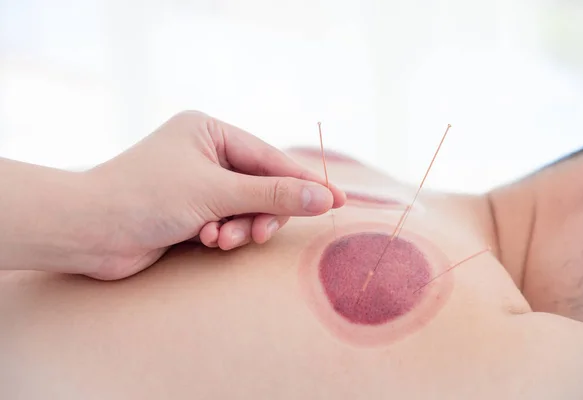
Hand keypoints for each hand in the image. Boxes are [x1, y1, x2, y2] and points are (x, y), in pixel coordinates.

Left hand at [87, 111, 344, 279]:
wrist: (89, 231)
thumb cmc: (145, 197)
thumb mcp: (216, 193)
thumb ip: (273, 196)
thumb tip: (323, 198)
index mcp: (209, 130)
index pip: (269, 157)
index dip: (303, 181)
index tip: (337, 200)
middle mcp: (205, 152)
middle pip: (260, 185)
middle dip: (261, 212)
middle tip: (258, 234)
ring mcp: (197, 182)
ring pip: (245, 207)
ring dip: (240, 227)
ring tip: (220, 240)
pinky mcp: (190, 210)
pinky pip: (227, 222)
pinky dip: (223, 234)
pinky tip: (206, 241)